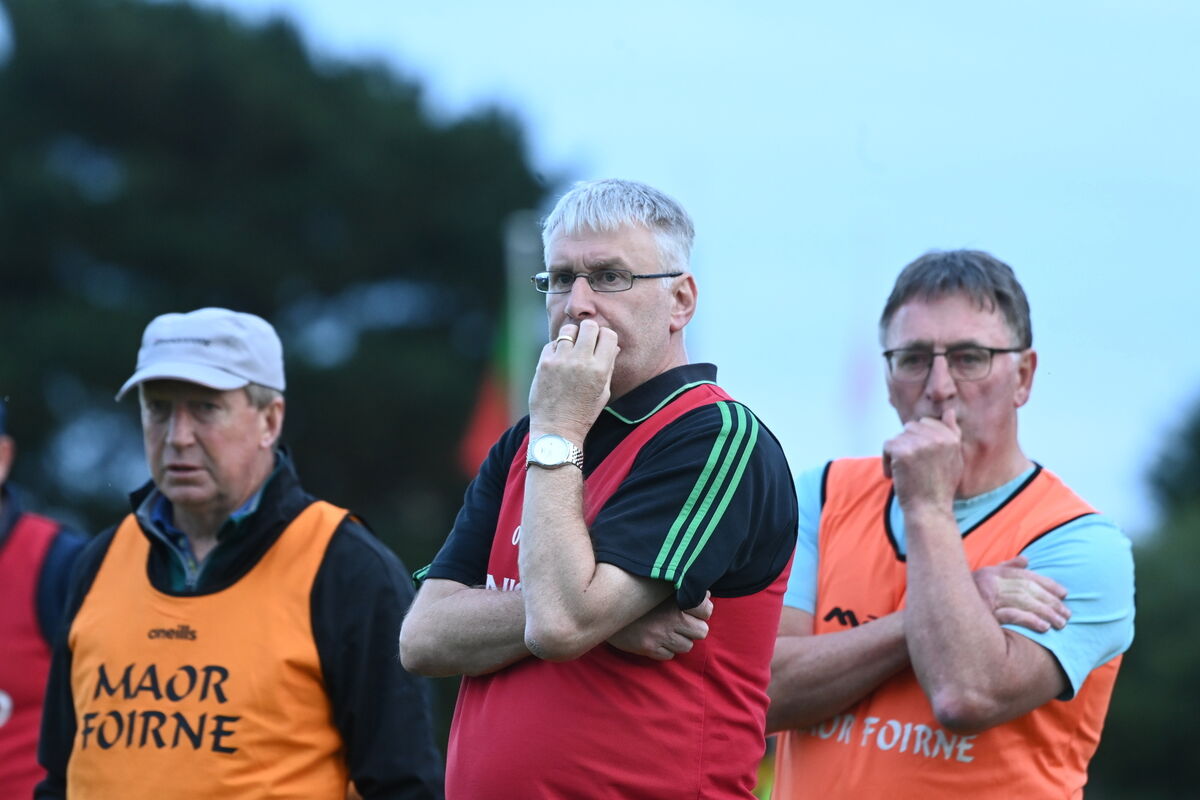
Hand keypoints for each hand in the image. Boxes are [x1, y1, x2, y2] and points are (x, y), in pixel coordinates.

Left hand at [528, 320, 618, 442]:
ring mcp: (561, 361)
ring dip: (572, 336)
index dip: (606, 337)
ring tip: (571, 349)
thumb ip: (609, 366)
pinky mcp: (544, 363)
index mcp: (600, 369)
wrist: (557, 429)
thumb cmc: (583, 413)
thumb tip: (613, 345)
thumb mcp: (603, 392)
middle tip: (586, 342)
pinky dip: (557, 348)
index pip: (609, 334)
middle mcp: (581, 361)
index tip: (601, 343)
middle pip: (590, 326)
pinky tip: (559, 361)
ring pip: (569, 329)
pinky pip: (552, 343)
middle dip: (590, 331)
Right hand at [607, 592, 712, 659]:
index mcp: (674, 600)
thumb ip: (682, 586)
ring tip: (669, 630)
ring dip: (681, 639)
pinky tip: (658, 639)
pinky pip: (669, 656)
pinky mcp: (647, 648)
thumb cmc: (633, 591)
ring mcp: (659, 636)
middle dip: (694, 627)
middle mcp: (669, 619)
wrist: (601, 604)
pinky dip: (666, 650)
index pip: (706, 610)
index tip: (694, 608)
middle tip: (683, 622)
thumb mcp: (657, 584)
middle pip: (702, 631)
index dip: (703, 609)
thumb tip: (706, 594)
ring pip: (686, 646)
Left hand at [883, 407, 962, 511]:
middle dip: (907, 444)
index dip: (920, 440)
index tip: (921, 460)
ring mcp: (920, 443)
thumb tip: (950, 411)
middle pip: (910, 427)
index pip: (927, 422)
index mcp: (951, 437)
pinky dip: (886, 461)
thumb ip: (952, 433)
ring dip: (897, 453)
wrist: (929, 510)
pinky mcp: (903, 450)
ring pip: (898, 436)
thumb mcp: (954, 459)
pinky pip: (887, 445)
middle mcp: (937, 437)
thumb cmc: (940, 487)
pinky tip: (894, 475)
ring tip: (904, 472)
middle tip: (912, 467)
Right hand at [972, 556, 1070, 632]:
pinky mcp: (984, 615)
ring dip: (1045, 613)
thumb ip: (1006, 568)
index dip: (1046, 583)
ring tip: (1060, 624)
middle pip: (1027, 589)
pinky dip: (1029, 620)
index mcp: (991, 573)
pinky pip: (1011, 616)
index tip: (1064, 593)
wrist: (938, 612)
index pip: (1025, 576)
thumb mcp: (983, 577)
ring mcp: (986, 598)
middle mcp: (989, 582)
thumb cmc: (963, 596)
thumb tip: (1027, 559)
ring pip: (1023, 602)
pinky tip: (1043, 628)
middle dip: (1050, 601)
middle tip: (1067, 614)